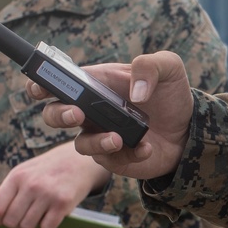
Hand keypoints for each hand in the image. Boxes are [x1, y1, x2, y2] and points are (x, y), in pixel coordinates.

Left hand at [0, 142, 107, 227]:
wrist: (78, 160)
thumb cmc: (47, 170)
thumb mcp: (24, 172)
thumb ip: (9, 191)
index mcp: (17, 176)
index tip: (3, 220)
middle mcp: (31, 185)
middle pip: (11, 221)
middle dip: (17, 223)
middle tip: (25, 216)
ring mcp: (47, 194)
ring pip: (28, 226)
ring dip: (33, 224)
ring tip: (40, 212)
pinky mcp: (63, 203)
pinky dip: (49, 225)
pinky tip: (53, 213)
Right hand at [32, 52, 193, 181]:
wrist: (189, 128)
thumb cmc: (171, 93)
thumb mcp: (168, 67)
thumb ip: (150, 66)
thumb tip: (135, 92)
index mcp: (96, 83)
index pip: (58, 82)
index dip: (40, 84)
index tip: (38, 87)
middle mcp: (91, 110)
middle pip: (54, 115)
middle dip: (58, 115)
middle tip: (77, 114)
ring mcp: (99, 135)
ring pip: (80, 144)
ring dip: (96, 142)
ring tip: (117, 138)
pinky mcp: (114, 158)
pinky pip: (110, 160)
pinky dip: (127, 154)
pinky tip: (145, 147)